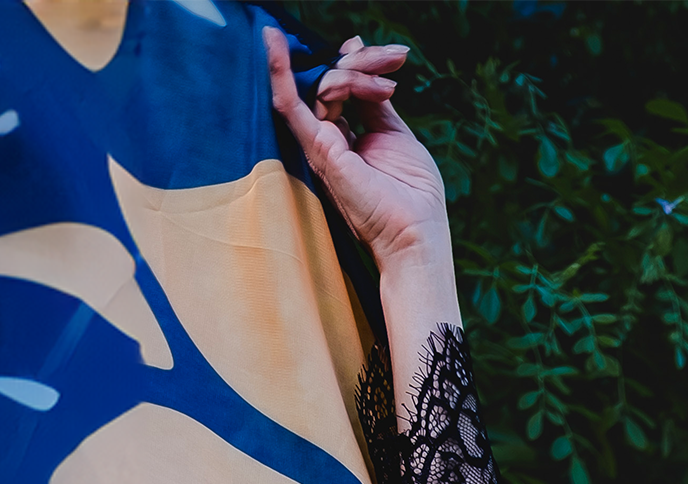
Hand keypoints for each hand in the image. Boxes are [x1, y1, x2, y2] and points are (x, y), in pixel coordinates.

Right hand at [264, 27, 446, 278]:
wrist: (415, 237)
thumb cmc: (414, 197)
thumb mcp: (395, 134)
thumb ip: (374, 101)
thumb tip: (358, 60)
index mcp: (347, 137)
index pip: (343, 85)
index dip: (362, 63)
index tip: (396, 56)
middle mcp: (329, 140)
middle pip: (332, 80)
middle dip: (364, 63)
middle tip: (398, 59)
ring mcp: (320, 145)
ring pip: (323, 85)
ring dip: (358, 74)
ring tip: (388, 86)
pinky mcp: (317, 150)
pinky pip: (289, 104)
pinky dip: (278, 72)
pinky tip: (272, 41)